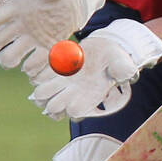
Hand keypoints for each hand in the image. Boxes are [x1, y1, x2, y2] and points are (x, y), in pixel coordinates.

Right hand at [0, 0, 106, 78]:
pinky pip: (31, 64)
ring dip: (7, 60)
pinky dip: (31, 67)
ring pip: (7, 57)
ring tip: (17, 60)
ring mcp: (26, 40)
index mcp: (15, 8)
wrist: (72, 4)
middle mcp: (16, 26)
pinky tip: (35, 63)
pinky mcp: (41, 50)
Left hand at [29, 19, 161, 118]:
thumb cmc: (115, 59)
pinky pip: (36, 79)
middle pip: (52, 108)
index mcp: (88, 98)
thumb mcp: (122, 63)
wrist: (104, 48)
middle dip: (53, 97)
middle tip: (61, 81)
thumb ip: (123, 70)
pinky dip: (39, 73)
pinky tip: (51, 64)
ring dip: (43, 88)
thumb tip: (125, 75)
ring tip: (53, 75)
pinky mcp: (52, 73)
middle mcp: (72, 96)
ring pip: (41, 97)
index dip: (72, 104)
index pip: (74, 111)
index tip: (76, 88)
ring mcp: (60, 85)